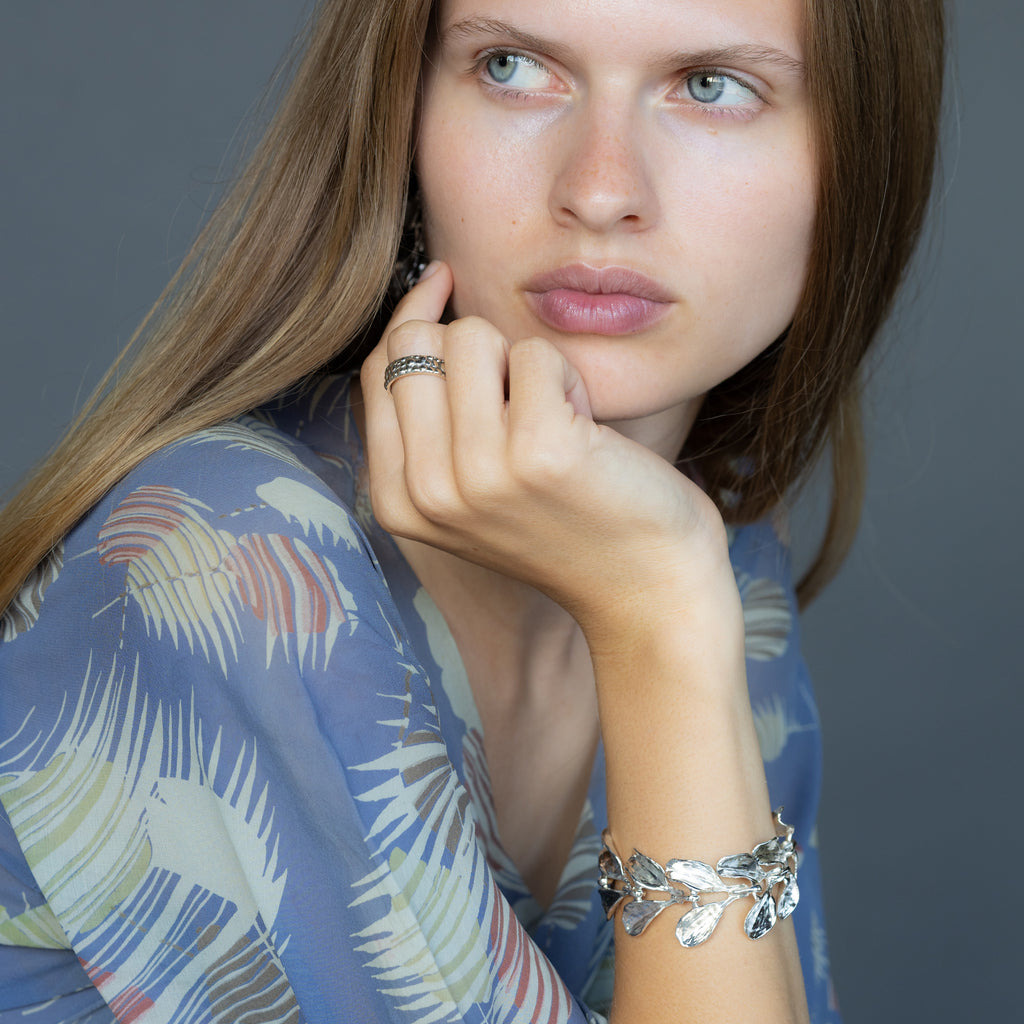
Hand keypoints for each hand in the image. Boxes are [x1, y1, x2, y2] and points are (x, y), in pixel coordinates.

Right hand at [360, 262, 732, 632]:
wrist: (643, 586)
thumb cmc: (566, 524)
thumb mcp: (470, 491)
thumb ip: (429, 423)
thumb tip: (422, 307)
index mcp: (399, 502)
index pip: (379, 370)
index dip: (412, 318)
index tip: (442, 286)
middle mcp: (429, 492)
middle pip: (417, 345)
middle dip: (472, 346)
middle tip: (519, 397)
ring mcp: (480, 473)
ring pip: (471, 338)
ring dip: (522, 362)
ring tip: (552, 418)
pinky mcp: (539, 451)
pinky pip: (536, 355)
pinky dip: (568, 380)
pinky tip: (586, 429)